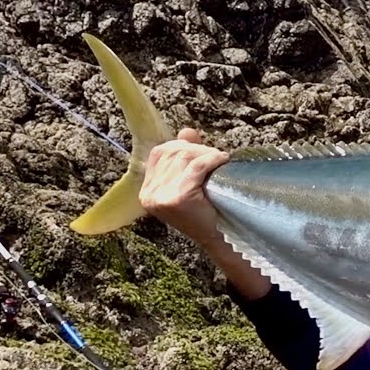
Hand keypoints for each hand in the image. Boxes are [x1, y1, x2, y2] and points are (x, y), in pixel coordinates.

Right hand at [140, 128, 229, 247]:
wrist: (218, 238)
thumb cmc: (206, 211)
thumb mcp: (190, 182)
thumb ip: (186, 156)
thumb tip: (186, 130)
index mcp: (147, 190)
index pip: (159, 153)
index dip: (181, 146)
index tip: (201, 151)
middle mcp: (149, 193)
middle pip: (172, 153)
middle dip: (196, 149)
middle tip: (215, 156)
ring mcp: (161, 196)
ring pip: (184, 157)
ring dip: (206, 154)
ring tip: (219, 160)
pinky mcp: (177, 198)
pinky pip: (196, 167)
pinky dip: (212, 160)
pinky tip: (222, 160)